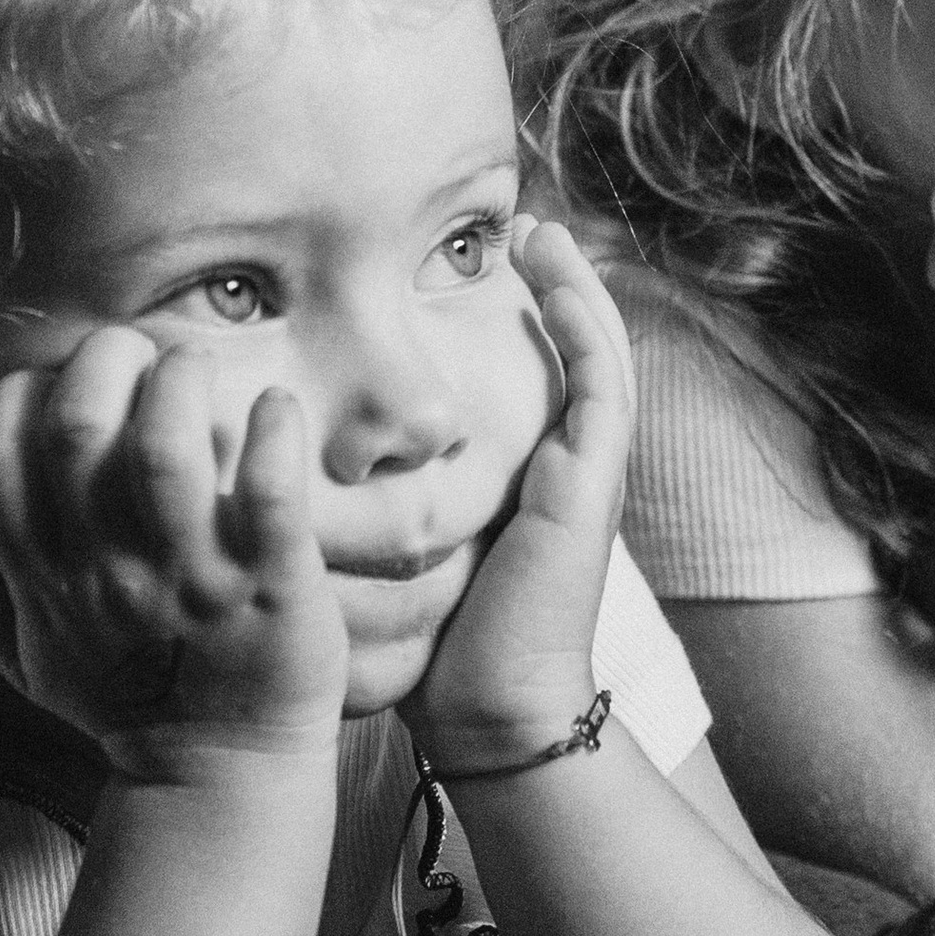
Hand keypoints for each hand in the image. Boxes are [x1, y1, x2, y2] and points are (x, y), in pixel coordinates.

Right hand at [0, 328, 347, 776]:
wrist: (221, 772)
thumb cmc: (124, 691)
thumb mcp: (22, 650)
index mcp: (44, 579)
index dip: (21, 394)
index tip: (63, 387)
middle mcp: (108, 572)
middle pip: (78, 425)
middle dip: (105, 359)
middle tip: (142, 358)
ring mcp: (192, 576)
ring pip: (168, 443)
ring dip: (183, 379)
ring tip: (200, 374)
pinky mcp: (275, 583)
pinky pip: (272, 490)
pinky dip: (274, 429)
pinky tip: (275, 410)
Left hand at [401, 222, 627, 760]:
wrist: (493, 711)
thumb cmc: (447, 644)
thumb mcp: (425, 545)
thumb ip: (405, 493)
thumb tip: (333, 456)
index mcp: (542, 476)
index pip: (550, 372)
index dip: (534, 313)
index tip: (497, 262)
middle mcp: (575, 465)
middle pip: (585, 348)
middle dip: (562, 282)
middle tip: (528, 225)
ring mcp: (591, 472)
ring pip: (601, 353)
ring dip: (577, 287)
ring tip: (542, 232)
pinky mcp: (591, 483)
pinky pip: (601, 386)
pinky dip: (585, 328)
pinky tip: (559, 286)